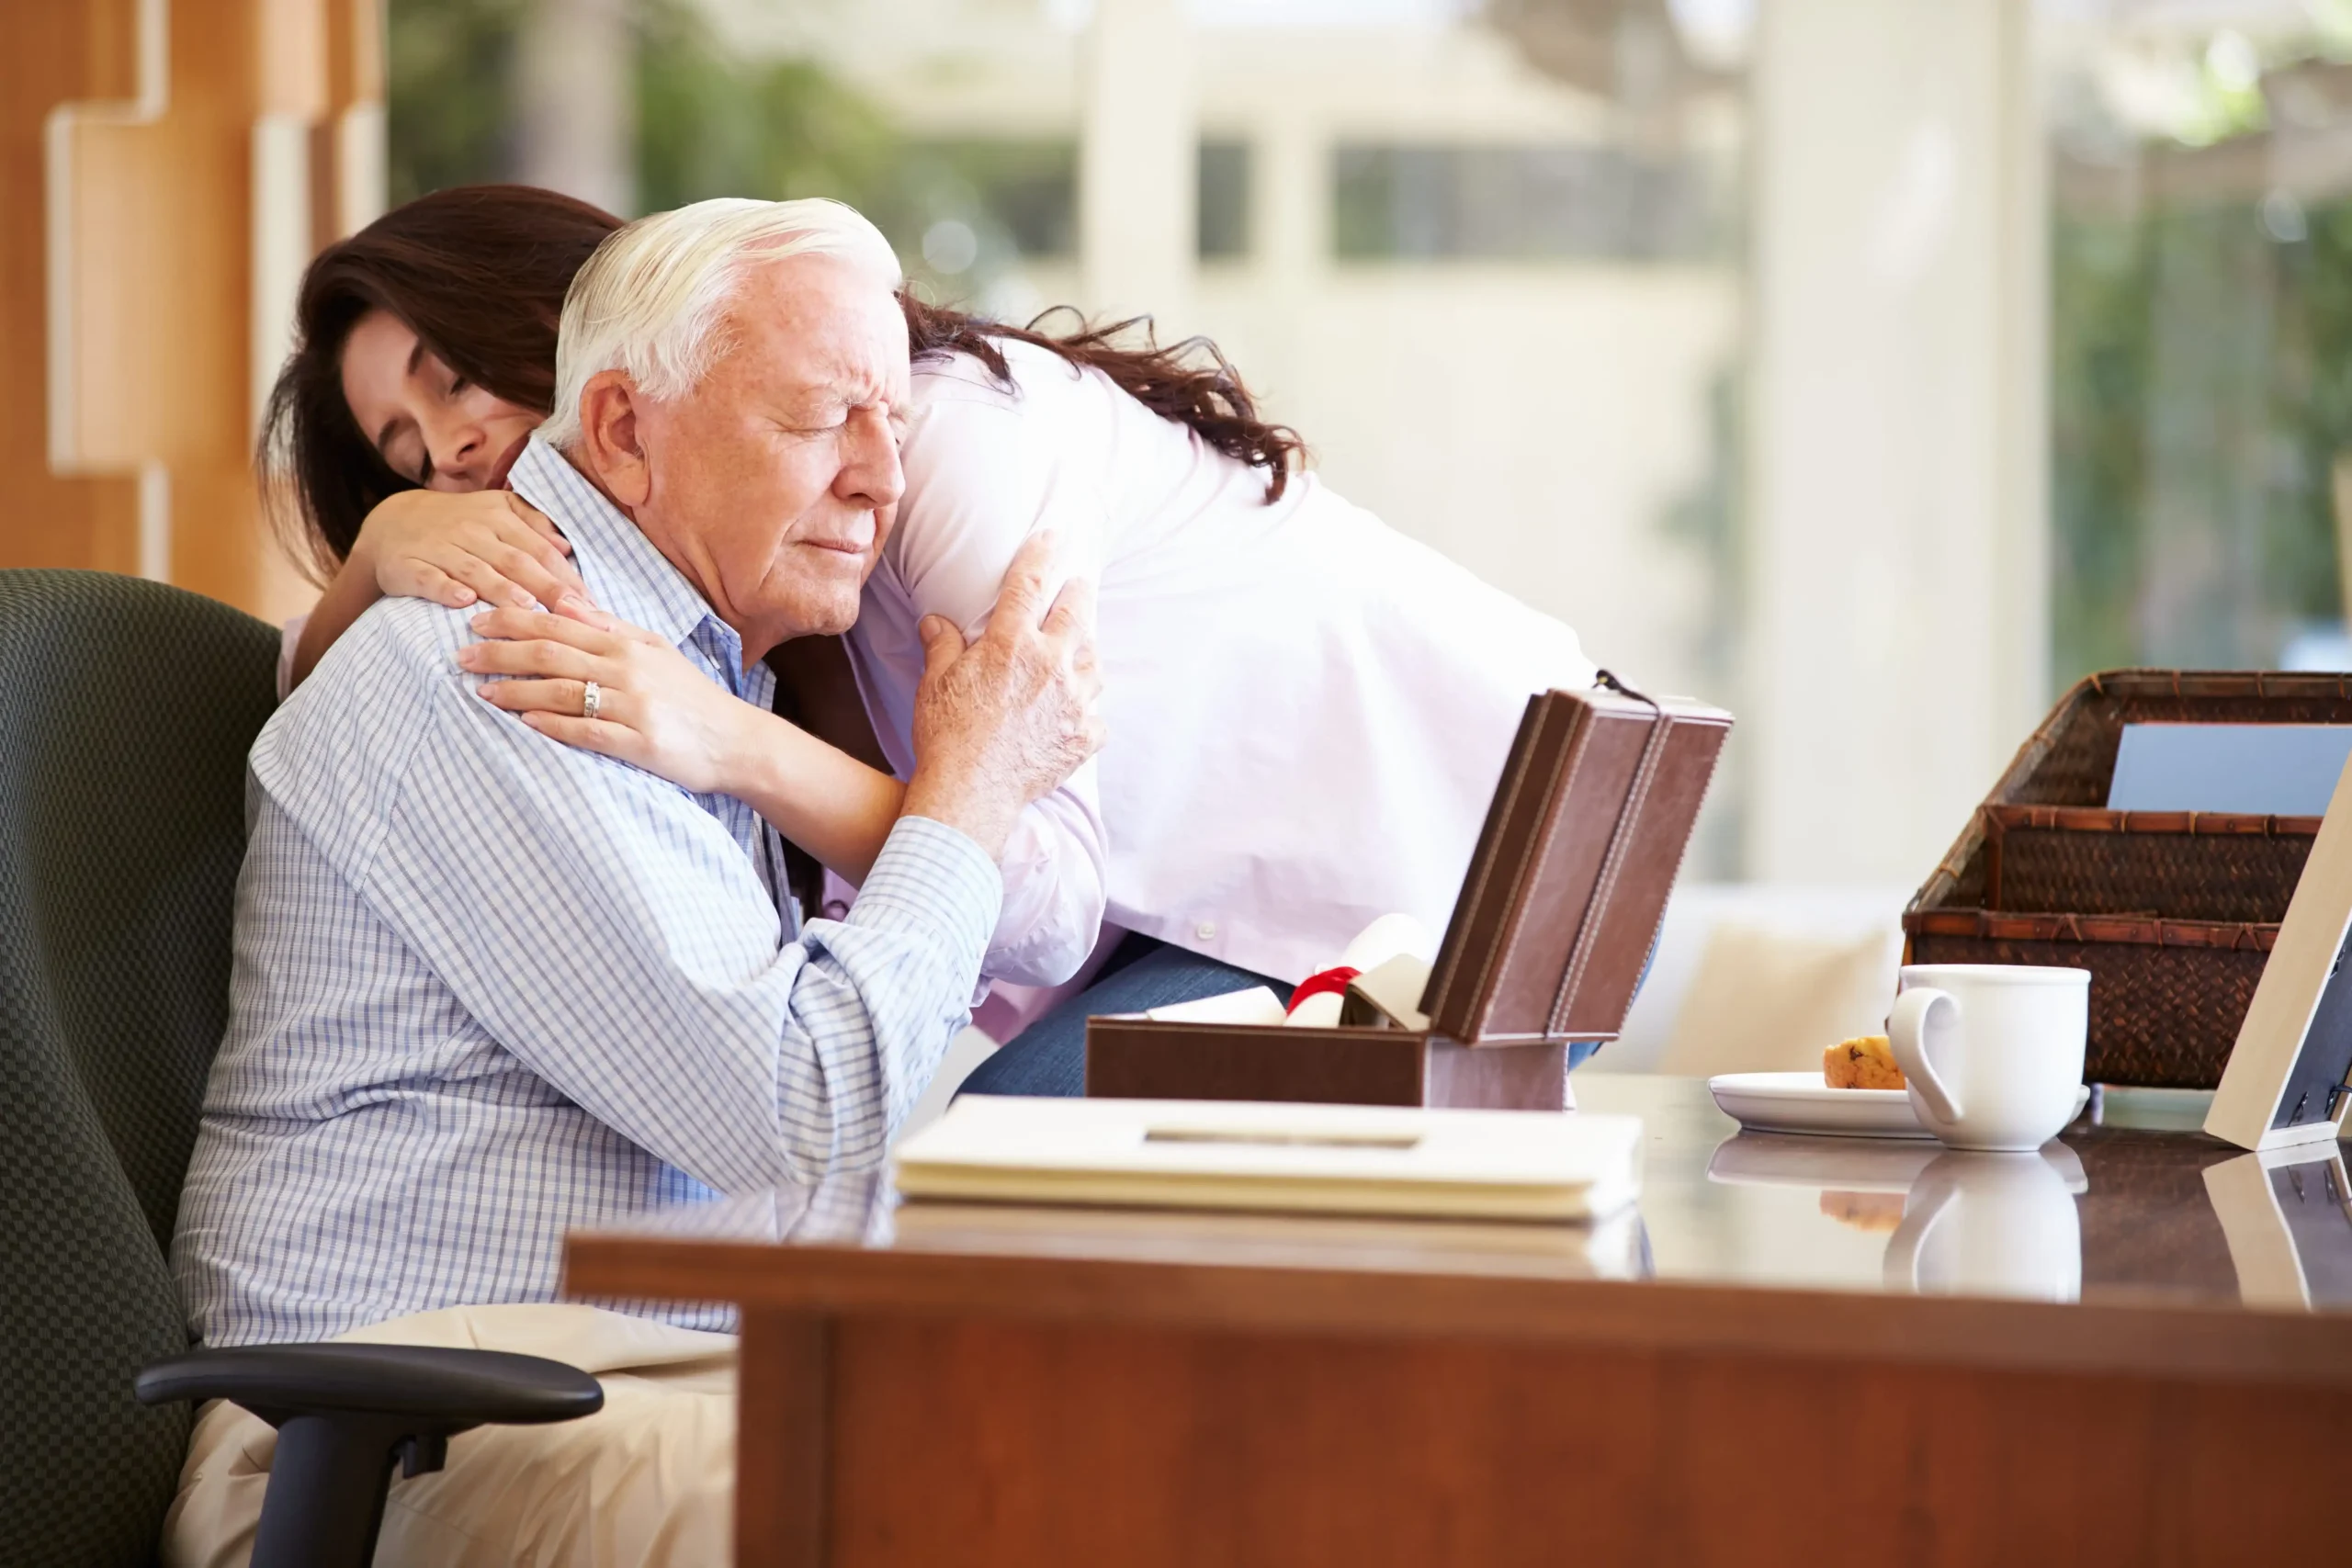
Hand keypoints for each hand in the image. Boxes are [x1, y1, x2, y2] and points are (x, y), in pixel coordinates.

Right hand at [358, 488, 586, 612]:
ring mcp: (438, 547)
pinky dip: (444, 588)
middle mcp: (471, 529)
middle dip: (546, 588)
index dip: (567, 577)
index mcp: (498, 517)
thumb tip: (567, 546)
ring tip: (526, 608)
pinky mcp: (407, 564)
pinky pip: (427, 577)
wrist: (390, 523)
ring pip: (474, 568)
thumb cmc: (458, 525)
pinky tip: (462, 601)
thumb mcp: (496, 513)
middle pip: (515, 560)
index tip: (591, 606)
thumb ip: (533, 525)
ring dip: (500, 588)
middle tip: (573, 615)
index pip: (540, 550)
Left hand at [456, 603, 764, 795]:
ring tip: (480, 692)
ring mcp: (633, 707)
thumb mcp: (654, 649)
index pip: (557, 626)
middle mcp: (627, 670)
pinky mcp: (640, 743)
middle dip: (500, 654)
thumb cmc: (691, 695)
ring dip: (515, 690)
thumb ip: (607, 625)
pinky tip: (524, 721)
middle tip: (460, 657)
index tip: (474, 622)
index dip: (512, 622)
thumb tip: (562, 602)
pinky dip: (552, 725)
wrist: (735, 741)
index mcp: (626, 644)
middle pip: (550, 655)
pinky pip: (587, 731)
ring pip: (561, 692)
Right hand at [903, 531, 1105, 856]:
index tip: (1054, 535)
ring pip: (1094, 661)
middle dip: (1079, 592)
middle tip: (1079, 584)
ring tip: (1078, 648)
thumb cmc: (947, 735)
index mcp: (1012, 643)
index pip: (1031, 582)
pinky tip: (1078, 712)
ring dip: (1086, 650)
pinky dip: (1088, 710)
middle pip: (1077, 613)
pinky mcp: (1085, 736)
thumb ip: (943, 644)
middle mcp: (1052, 664)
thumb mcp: (937, 682)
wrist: (970, 792)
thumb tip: (936, 621)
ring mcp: (1075, 701)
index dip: (1042, 553)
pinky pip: (1096, 715)